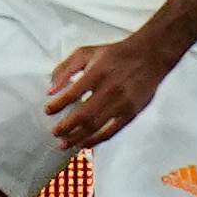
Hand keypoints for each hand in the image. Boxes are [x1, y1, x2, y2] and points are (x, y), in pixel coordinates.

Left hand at [46, 32, 180, 149]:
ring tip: (63, 143)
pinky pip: (111, 131)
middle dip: (65, 126)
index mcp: (97, 72)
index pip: (72, 93)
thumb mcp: (87, 53)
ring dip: (76, 137)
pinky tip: (84, 143)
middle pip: (83, 114)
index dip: (57, 104)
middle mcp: (110, 89)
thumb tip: (50, 89)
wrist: (149, 56)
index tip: (48, 110)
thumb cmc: (115, 54)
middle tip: (54, 132)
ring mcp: (122, 103)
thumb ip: (65, 68)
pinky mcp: (131, 112)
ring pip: (95, 126)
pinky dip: (96, 140)